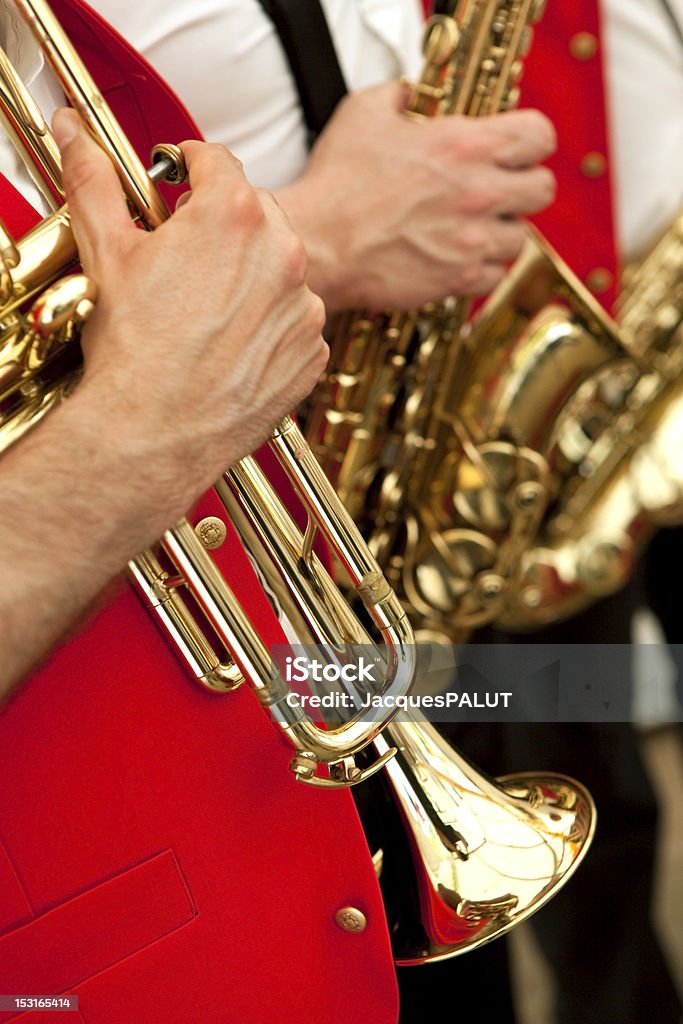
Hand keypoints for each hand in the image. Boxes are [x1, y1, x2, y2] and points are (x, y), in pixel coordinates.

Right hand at [53, 107, 327, 546]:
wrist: (154, 431)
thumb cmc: (133, 350)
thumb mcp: (107, 252)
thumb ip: (94, 181)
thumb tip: (75, 135)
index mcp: (234, 215)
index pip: (218, 162)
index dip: (190, 168)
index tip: (179, 180)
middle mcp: (282, 254)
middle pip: (256, 216)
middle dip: (222, 228)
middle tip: (185, 258)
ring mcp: (303, 307)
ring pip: (279, 272)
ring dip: (250, 280)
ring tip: (204, 314)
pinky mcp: (311, 353)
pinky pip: (294, 326)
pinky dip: (270, 329)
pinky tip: (230, 347)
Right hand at [276, 81, 556, 310]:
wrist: (320, 244)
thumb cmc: (337, 182)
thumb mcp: (364, 114)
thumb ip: (399, 95)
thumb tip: (409, 94)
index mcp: (466, 144)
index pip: (540, 136)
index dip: (530, 142)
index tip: (515, 151)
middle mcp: (479, 191)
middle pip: (543, 190)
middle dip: (522, 189)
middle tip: (497, 193)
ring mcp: (472, 240)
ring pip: (520, 238)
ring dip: (499, 233)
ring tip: (470, 229)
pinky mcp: (458, 279)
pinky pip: (493, 276)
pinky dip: (479, 269)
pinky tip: (455, 258)